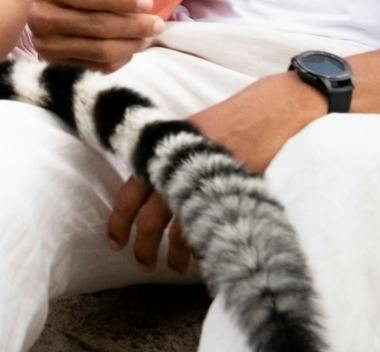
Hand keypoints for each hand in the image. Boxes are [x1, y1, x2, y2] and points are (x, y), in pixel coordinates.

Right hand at [28, 0, 163, 70]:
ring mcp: (45, 45)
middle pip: (97, 25)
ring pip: (100, 50)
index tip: (148, 3)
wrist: (48, 14)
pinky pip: (98, 68)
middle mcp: (40, 16)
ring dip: (131, 44)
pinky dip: (121, 59)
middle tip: (158, 24)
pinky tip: (131, 48)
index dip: (121, 0)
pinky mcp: (54, 66)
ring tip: (148, 36)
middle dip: (133, 25)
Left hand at [106, 73, 325, 271]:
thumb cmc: (225, 125)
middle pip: (150, 219)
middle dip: (144, 247)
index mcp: (160, 154)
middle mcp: (176, 169)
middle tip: (144, 264)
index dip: (118, 221)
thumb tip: (149, 198)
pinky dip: (204, 245)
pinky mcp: (228, 190)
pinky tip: (204, 254)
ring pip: (179, 230)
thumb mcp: (185, 138)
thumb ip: (165, 164)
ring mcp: (203, 181)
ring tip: (176, 267)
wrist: (265, 112)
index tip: (114, 243)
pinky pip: (210, 226)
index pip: (129, 193)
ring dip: (176, 255)